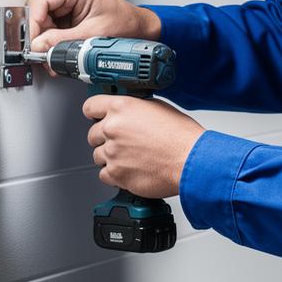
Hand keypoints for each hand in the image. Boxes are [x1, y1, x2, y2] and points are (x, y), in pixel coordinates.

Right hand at [26, 0, 160, 58]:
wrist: (138, 29)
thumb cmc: (125, 23)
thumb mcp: (92, 34)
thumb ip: (63, 41)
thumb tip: (40, 46)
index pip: (41, 1)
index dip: (33, 23)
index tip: (33, 42)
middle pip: (38, 10)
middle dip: (38, 34)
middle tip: (41, 52)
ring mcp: (67, 2)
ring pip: (42, 20)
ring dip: (44, 40)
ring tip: (52, 54)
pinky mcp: (67, 13)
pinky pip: (50, 26)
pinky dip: (51, 41)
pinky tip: (56, 51)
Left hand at [84, 94, 202, 199]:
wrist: (190, 161)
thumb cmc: (181, 136)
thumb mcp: (158, 108)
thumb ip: (135, 109)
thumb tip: (128, 113)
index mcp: (122, 108)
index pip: (91, 106)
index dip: (94, 113)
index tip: (96, 117)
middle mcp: (113, 128)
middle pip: (93, 134)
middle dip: (105, 138)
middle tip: (123, 142)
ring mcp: (112, 152)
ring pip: (98, 155)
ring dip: (110, 157)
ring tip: (132, 158)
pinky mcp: (116, 173)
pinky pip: (104, 175)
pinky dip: (115, 174)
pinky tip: (131, 169)